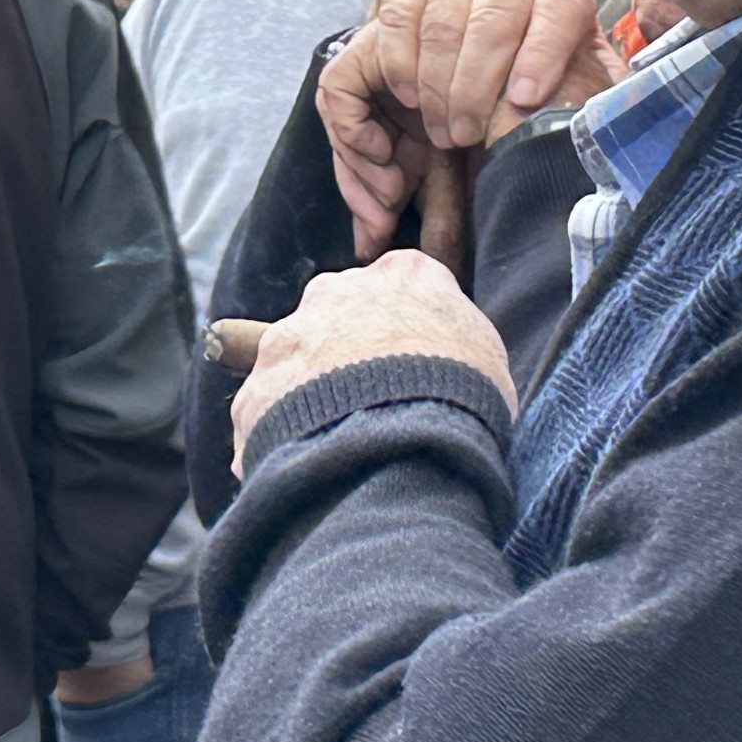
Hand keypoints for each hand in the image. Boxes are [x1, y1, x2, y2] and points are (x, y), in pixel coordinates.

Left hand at [232, 251, 515, 469]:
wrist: (402, 440)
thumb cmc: (460, 395)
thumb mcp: (484, 350)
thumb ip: (456, 333)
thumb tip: (446, 345)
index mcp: (401, 275)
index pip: (400, 284)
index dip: (404, 323)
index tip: (410, 358)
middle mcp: (336, 291)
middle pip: (337, 313)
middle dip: (346, 349)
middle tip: (370, 398)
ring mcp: (288, 338)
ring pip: (294, 360)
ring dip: (309, 392)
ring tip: (336, 439)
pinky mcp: (257, 390)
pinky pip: (265, 413)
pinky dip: (280, 436)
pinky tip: (307, 465)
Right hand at [320, 0, 615, 257]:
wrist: (473, 0)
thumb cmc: (527, 53)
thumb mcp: (570, 66)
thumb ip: (590, 87)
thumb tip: (609, 121)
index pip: (560, 10)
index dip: (544, 55)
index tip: (525, 101)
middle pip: (492, 24)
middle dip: (474, 90)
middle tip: (463, 137)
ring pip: (442, 25)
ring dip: (434, 88)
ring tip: (440, 129)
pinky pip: (398, 17)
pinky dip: (399, 63)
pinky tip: (408, 96)